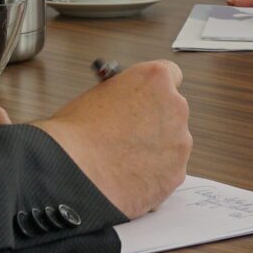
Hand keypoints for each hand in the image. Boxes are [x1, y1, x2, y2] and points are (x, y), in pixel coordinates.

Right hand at [36, 59, 191, 218]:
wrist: (73, 174)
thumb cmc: (76, 135)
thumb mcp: (97, 94)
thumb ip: (123, 95)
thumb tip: (126, 105)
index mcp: (155, 80)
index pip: (170, 75)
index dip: (153, 91)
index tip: (146, 100)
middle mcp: (174, 107)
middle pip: (172, 111)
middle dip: (154, 122)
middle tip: (131, 134)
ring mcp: (179, 143)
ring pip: (172, 144)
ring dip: (155, 150)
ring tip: (125, 160)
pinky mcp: (176, 174)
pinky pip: (169, 171)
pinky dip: (154, 175)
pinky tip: (129, 177)